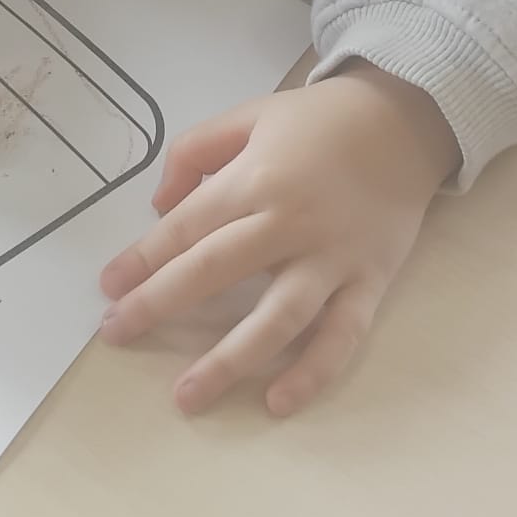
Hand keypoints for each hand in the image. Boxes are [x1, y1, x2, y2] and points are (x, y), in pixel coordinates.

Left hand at [100, 66, 457, 417]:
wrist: (407, 120)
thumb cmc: (319, 121)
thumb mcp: (249, 115)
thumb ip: (195, 152)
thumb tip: (159, 206)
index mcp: (258, 177)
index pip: (187, 226)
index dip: (143, 259)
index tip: (108, 290)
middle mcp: (291, 221)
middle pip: (217, 270)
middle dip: (160, 304)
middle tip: (117, 335)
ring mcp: (333, 257)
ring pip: (278, 316)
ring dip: (230, 359)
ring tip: (186, 396)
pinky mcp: (370, 282)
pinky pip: (342, 335)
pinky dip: (313, 372)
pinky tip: (277, 402)